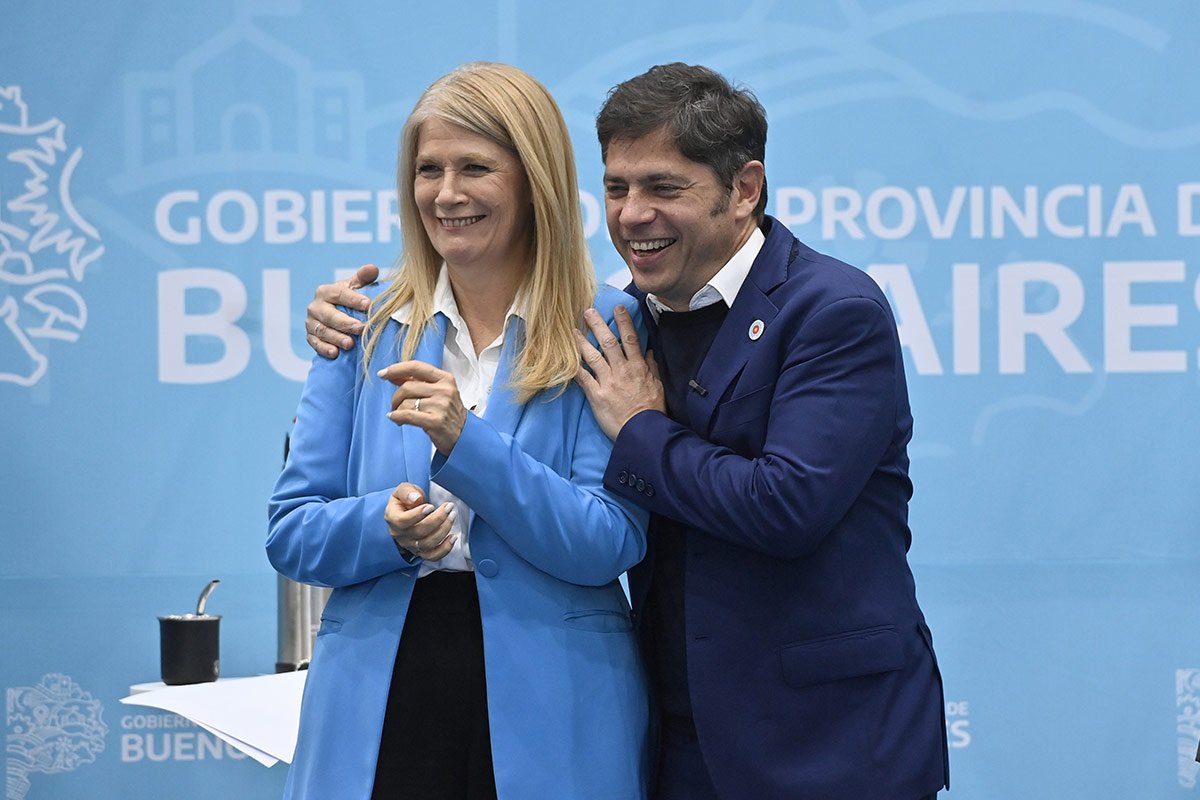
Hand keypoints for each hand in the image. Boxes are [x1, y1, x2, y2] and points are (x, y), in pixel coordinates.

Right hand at [306, 264, 379, 357]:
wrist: (335, 316)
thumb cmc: (348, 299)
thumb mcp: (355, 287)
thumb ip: (363, 278)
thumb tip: (372, 268)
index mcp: (326, 291)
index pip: (339, 293)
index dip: (354, 299)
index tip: (368, 305)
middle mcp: (315, 306)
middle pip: (329, 315)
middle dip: (345, 322)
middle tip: (361, 328)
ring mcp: (311, 322)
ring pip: (322, 330)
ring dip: (336, 337)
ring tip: (350, 344)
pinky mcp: (310, 337)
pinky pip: (315, 343)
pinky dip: (324, 349)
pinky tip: (335, 353)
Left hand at [378, 360, 467, 454]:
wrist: (464, 437)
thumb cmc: (449, 414)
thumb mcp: (439, 393)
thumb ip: (418, 382)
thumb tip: (393, 375)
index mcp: (446, 379)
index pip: (416, 367)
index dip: (396, 369)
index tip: (383, 373)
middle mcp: (445, 390)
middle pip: (407, 387)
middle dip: (395, 397)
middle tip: (394, 405)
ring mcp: (441, 406)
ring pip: (405, 403)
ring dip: (396, 410)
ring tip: (399, 416)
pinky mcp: (436, 422)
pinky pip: (406, 415)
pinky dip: (396, 417)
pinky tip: (395, 419)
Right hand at [385, 482, 456, 560]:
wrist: (406, 512)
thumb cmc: (406, 499)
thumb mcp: (404, 489)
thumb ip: (407, 492)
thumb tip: (416, 498)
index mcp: (392, 517)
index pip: (402, 521)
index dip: (417, 515)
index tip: (431, 506)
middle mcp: (399, 534)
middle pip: (418, 532)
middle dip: (437, 519)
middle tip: (449, 507)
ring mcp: (410, 545)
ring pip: (427, 544)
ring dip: (443, 530)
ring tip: (452, 516)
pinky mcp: (420, 551)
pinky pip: (432, 556)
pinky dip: (444, 549)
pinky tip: (453, 537)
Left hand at [573, 304, 665, 439]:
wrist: (643, 431)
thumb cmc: (652, 410)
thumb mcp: (658, 385)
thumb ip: (652, 367)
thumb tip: (649, 351)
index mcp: (638, 367)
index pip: (630, 339)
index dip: (624, 321)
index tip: (618, 308)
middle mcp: (622, 371)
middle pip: (608, 342)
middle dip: (598, 325)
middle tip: (588, 311)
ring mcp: (608, 382)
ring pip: (593, 357)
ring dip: (582, 342)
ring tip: (572, 330)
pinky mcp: (597, 395)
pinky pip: (583, 378)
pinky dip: (574, 368)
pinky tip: (566, 359)